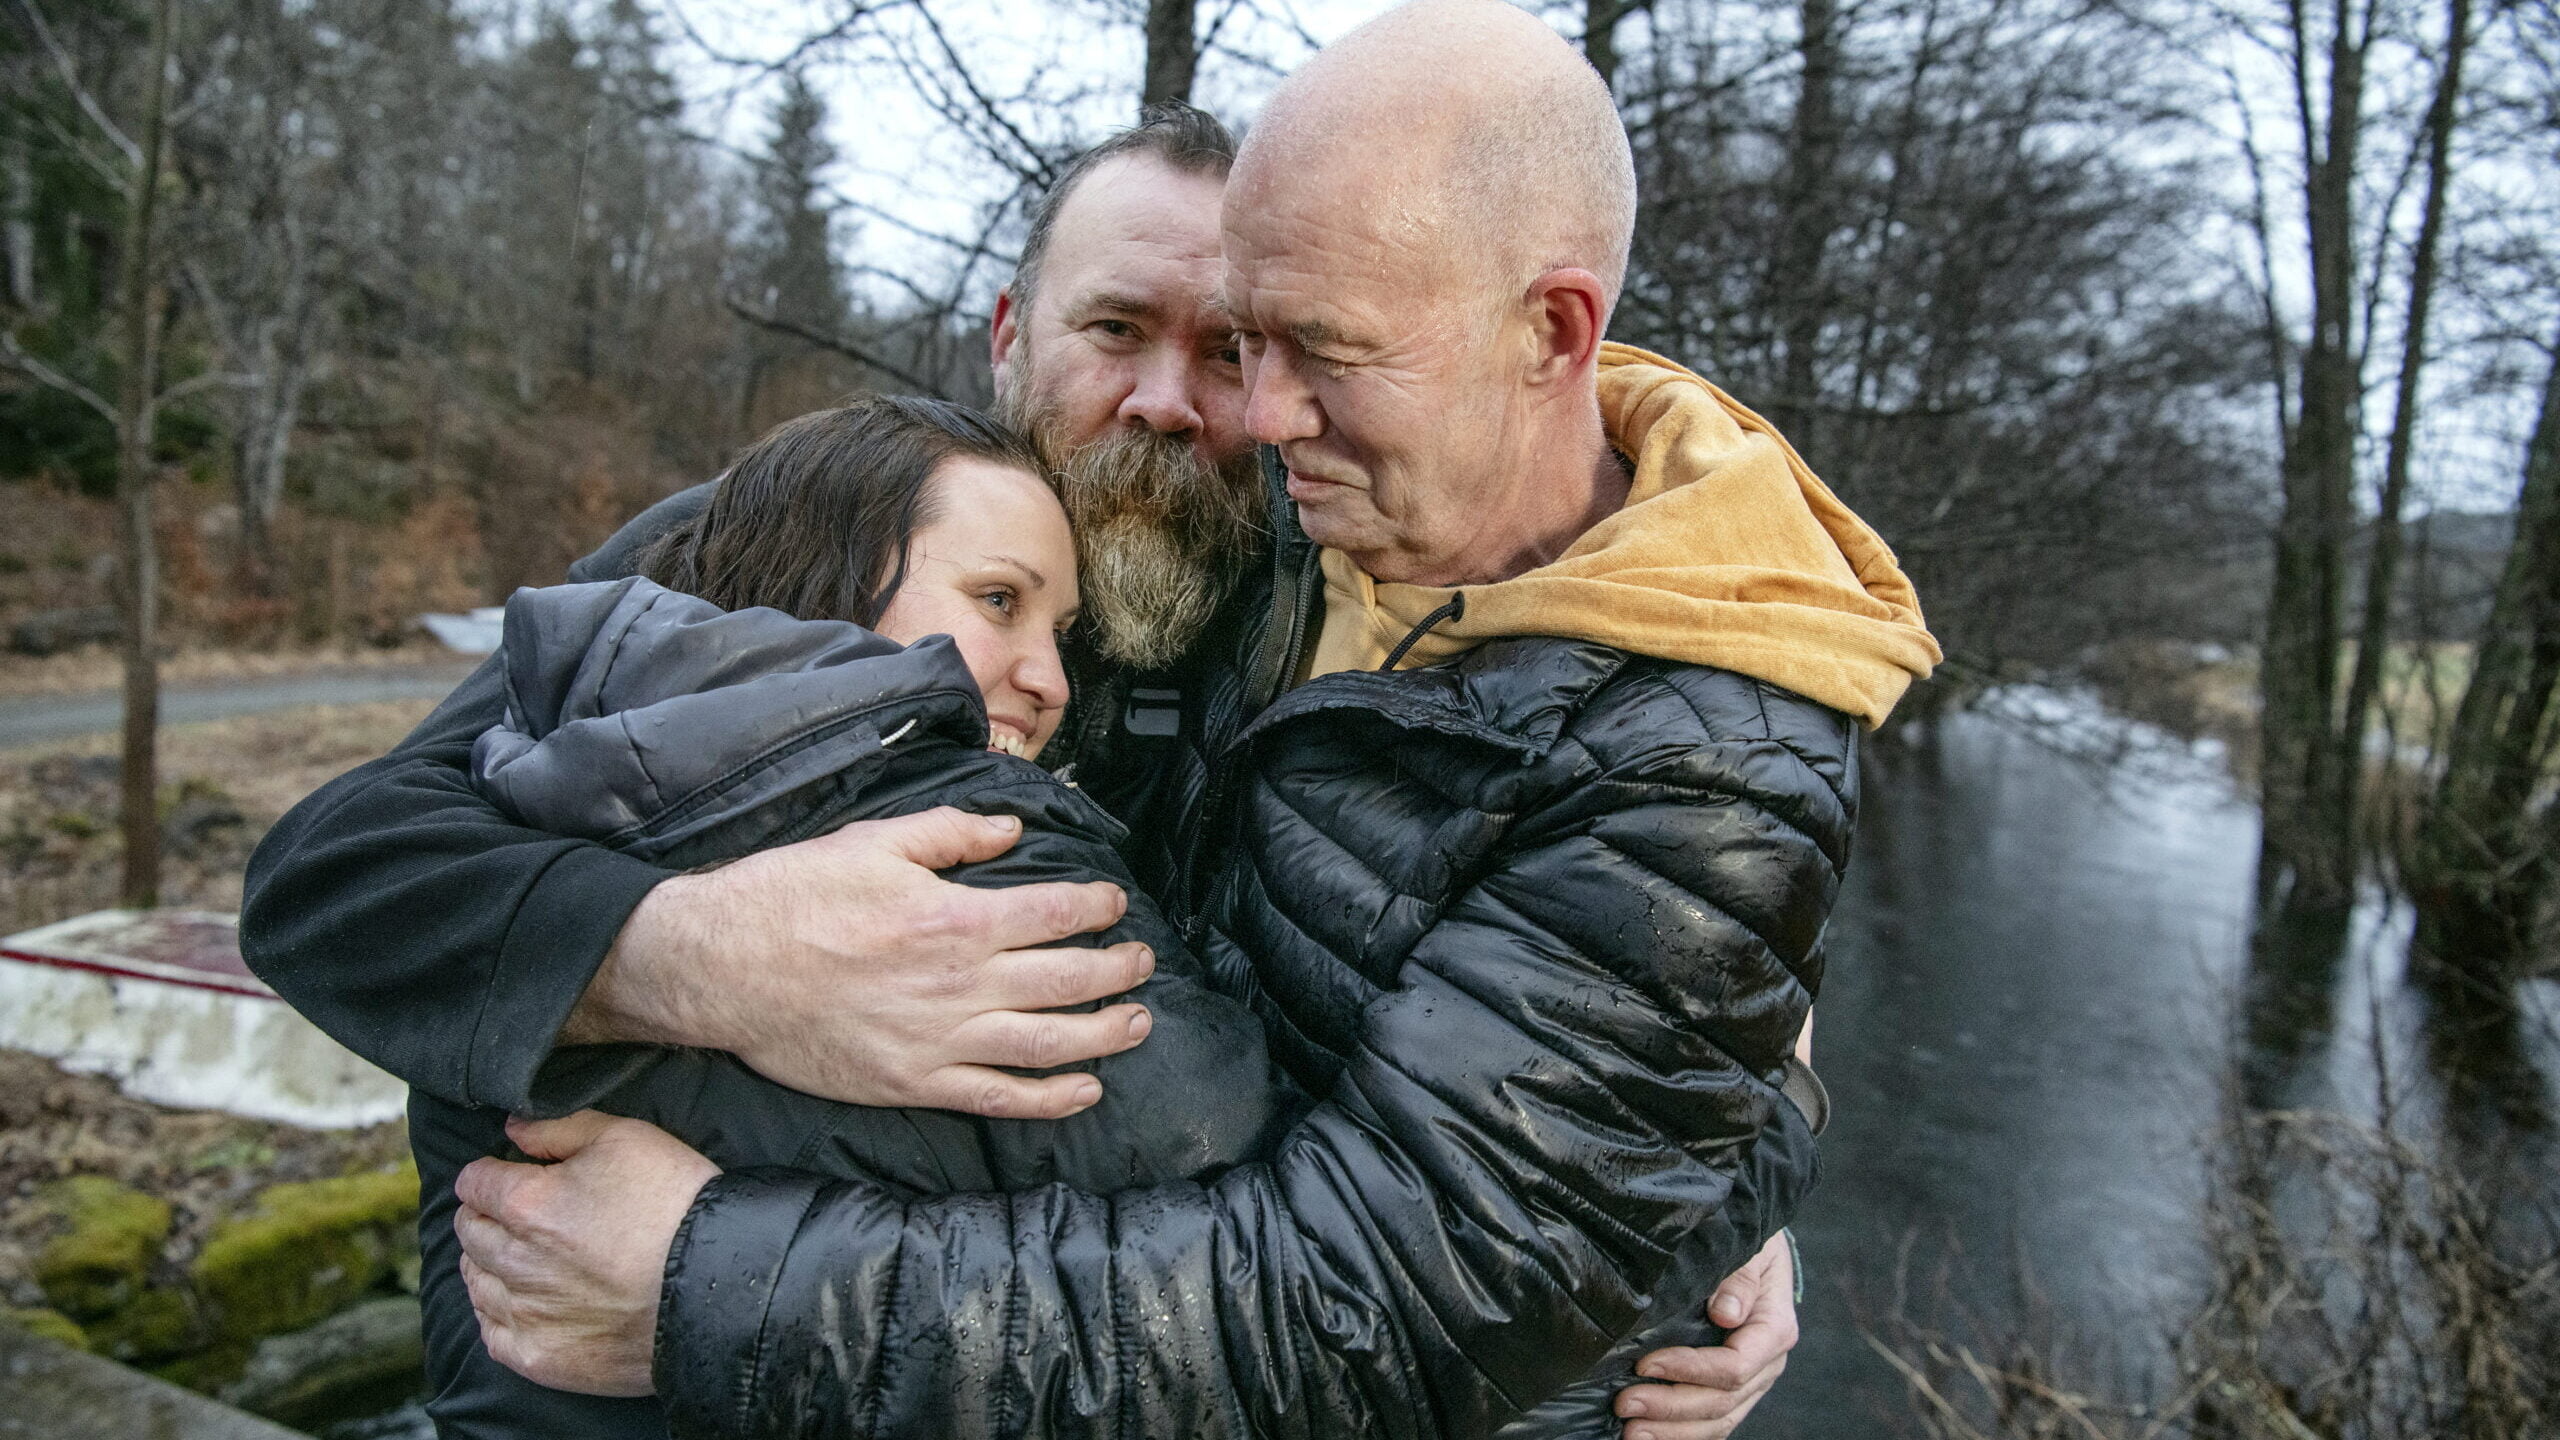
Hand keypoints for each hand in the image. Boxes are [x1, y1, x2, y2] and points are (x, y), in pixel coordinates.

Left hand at [454, 1112, 717, 1396]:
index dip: (491, 1173)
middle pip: (470, 1233)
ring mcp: (527, 1315)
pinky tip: (526, 1302)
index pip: (473, 1182)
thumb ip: (560, 1128)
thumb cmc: (677, 1202)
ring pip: (477, 1283)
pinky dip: (500, 1314)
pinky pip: (493, 1334)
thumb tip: (513, 1130)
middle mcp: (516, 1262)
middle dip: (488, 1216)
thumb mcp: (627, 1138)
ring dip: (490, 1264)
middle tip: (520, 1215)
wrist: (720, 1283)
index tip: (510, 1176)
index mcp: (528, 1203)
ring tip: (526, 1257)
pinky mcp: (542, 1358)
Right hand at [568, 806, 1156, 1117]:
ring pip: (1048, 1045)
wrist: (721, 968)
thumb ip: (952, 835)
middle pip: (1067, 980)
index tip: (1114, 903)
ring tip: (1138, 1021)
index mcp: (955, 919)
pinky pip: (998, 1098)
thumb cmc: (791, 897)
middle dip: (1117, 970)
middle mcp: (959, 985)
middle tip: (1141, 959)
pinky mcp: (913, 1083)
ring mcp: (939, 1042)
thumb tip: (1014, 833)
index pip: (1054, 913)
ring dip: (1104, 1035)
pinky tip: (1086, 1090)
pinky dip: (1049, 1099)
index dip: (1096, 907)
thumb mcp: (874, 842)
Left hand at [1615, 1230, 1798, 1438]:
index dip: (1689, 1370)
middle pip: (1722, 1401)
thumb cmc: (1749, 1245)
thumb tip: (1726, 1314)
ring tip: (1631, 1431)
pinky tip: (1651, 1434)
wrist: (1759, 1251)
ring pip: (1717, 1420)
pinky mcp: (1734, 1387)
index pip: (1734, 1366)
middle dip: (1670, 1407)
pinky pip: (1713, 1421)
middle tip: (1625, 1404)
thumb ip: (1739, 1278)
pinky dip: (1682, 1432)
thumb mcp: (1749, 1249)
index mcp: (1773, 1329)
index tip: (1644, 1364)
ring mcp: (1753, 1380)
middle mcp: (1767, 1362)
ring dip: (1673, 1431)